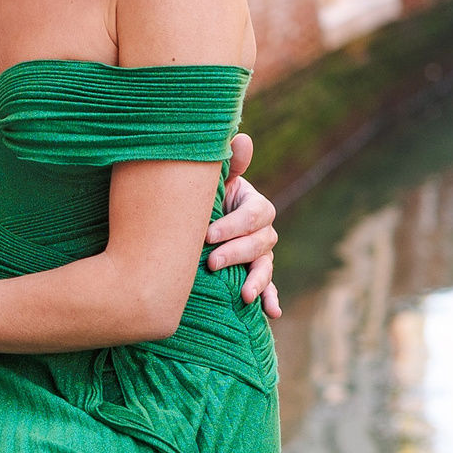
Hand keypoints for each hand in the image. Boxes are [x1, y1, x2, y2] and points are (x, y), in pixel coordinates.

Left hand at [208, 133, 282, 317]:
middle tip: (210, 262)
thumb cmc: (194, 199)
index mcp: (252, 203)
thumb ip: (228, 164)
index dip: (234, 225)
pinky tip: (272, 312)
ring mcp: (258, 254)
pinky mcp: (251, 275)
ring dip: (257, 280)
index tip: (207, 234)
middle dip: (237, 253)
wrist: (181, 224)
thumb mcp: (208, 182)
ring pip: (266, 265)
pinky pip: (268, 287)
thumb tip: (242, 139)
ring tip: (244, 294)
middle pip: (262, 242)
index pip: (255, 214)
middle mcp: (260, 229)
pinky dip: (270, 298)